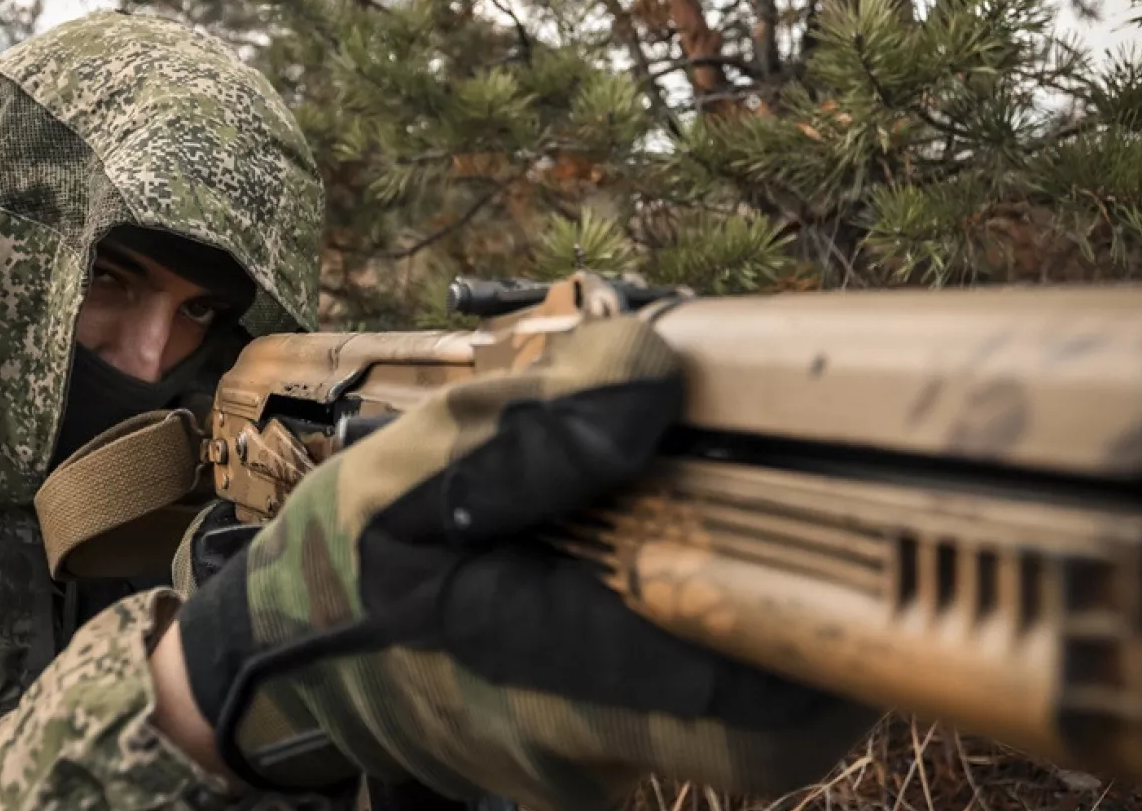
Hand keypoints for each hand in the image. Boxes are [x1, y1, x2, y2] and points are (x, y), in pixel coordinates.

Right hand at [174, 314, 876, 809]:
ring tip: (733, 518)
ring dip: (751, 623)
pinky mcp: (585, 760)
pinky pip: (678, 708)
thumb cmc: (339, 568)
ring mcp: (588, 770)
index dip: (831, 636)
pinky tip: (659, 557)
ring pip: (725, 716)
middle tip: (829, 520)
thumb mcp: (398, 479)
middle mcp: (582, 751)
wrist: (277, 661)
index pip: (750, 707)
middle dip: (812, 630)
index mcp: (539, 677)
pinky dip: (693, 636)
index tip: (864, 532)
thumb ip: (526, 429)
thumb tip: (658, 371)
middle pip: (766, 732)